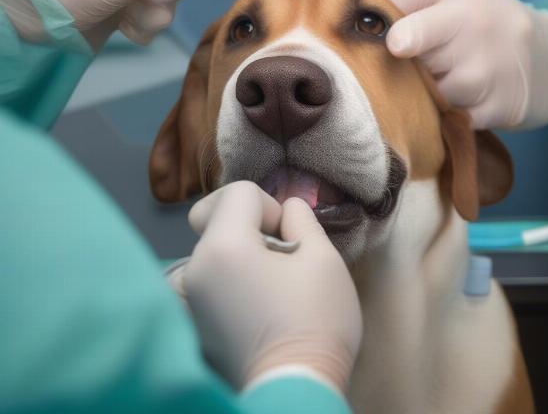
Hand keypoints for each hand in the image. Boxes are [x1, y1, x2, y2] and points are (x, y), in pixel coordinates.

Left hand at [178, 181, 361, 390]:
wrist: (295, 391)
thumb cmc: (315, 321)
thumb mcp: (322, 259)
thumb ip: (302, 219)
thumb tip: (288, 208)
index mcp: (223, 246)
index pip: (239, 192)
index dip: (271, 206)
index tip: (290, 239)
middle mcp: (195, 266)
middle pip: (218, 214)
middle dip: (251, 223)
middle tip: (279, 254)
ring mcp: (190, 294)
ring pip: (213, 244)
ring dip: (241, 249)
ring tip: (269, 282)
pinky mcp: (193, 317)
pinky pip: (209, 273)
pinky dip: (231, 273)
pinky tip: (255, 301)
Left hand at [386, 0, 547, 128]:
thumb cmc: (481, 21)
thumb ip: (404, 1)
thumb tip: (361, 25)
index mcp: (460, 7)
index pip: (414, 32)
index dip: (395, 43)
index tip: (392, 48)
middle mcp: (477, 41)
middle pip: (415, 71)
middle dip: (405, 71)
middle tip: (410, 66)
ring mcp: (489, 80)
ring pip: (430, 99)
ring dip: (423, 96)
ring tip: (434, 82)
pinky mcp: (497, 113)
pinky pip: (450, 122)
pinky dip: (443, 117)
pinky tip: (451, 102)